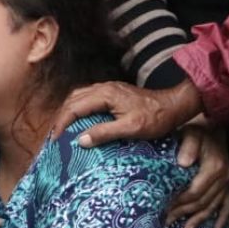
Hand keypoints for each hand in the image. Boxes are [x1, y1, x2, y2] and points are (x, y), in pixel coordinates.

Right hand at [52, 79, 202, 147]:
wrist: (174, 105)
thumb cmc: (155, 118)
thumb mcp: (130, 129)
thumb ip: (104, 132)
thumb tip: (80, 140)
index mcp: (104, 94)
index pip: (74, 108)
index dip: (61, 124)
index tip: (55, 140)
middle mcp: (103, 87)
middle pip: (72, 99)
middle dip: (61, 117)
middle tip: (55, 136)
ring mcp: (108, 89)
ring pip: (79, 97)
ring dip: (68, 112)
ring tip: (63, 129)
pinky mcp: (113, 93)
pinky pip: (87, 98)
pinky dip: (78, 109)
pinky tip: (79, 121)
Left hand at [166, 123, 228, 227]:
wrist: (213, 124)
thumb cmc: (198, 129)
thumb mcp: (191, 133)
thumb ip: (188, 146)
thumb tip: (183, 164)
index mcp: (215, 166)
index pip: (195, 191)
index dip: (180, 202)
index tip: (165, 208)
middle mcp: (224, 176)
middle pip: (203, 201)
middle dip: (184, 212)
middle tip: (167, 220)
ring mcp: (228, 180)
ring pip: (213, 205)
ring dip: (199, 219)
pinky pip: (228, 203)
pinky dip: (222, 217)